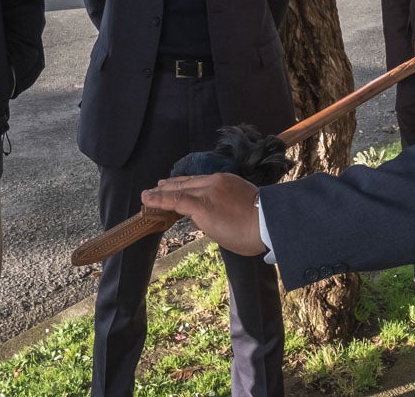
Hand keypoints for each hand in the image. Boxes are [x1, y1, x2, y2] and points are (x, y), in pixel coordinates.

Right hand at [141, 173, 265, 255]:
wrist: (270, 220)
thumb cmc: (243, 236)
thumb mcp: (216, 234)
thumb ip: (200, 220)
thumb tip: (192, 212)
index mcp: (204, 206)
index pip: (175, 200)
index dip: (158, 199)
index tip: (145, 198)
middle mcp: (208, 189)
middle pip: (180, 187)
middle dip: (164, 189)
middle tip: (149, 191)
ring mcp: (218, 180)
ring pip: (191, 180)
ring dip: (176, 182)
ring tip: (163, 183)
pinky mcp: (227, 177)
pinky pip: (204, 177)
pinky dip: (192, 180)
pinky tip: (187, 181)